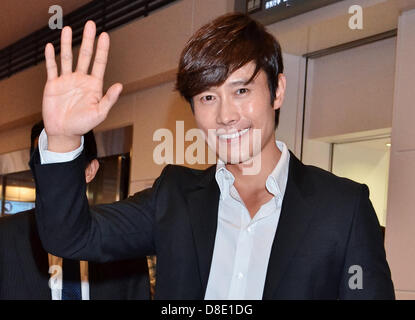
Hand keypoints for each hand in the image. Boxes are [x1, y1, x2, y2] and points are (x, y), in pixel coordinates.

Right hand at [42, 21, 122, 151]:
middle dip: (88, 40)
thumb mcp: (100, 113)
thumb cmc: (84, 124)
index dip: (102, 49)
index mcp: (94, 85)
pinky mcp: (53, 84)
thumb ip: (109, 99)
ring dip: (68, 44)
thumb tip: (120, 85)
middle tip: (90, 25)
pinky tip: (50, 47)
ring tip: (68, 30)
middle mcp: (81, 80)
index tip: (105, 35)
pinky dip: (51, 58)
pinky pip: (52, 68)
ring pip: (67, 58)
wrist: (64, 132)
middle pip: (85, 56)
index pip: (99, 63)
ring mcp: (67, 80)